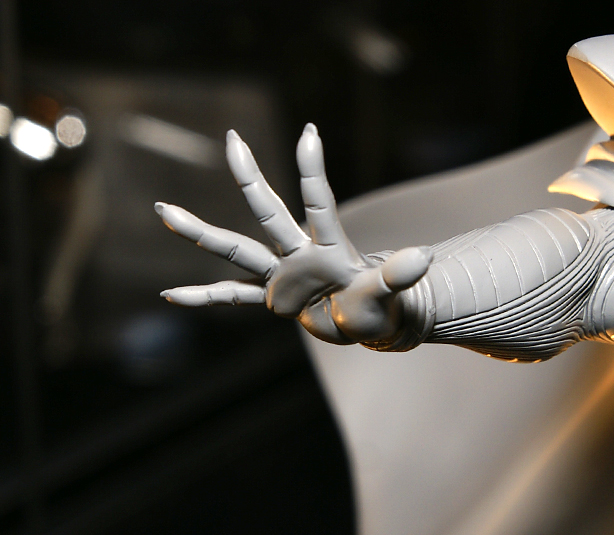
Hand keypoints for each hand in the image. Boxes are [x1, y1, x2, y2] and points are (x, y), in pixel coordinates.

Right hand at [155, 124, 431, 343]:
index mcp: (328, 248)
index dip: (313, 171)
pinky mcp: (272, 298)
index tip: (309, 132)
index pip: (319, 203)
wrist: (367, 320)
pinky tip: (171, 295)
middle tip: (233, 139)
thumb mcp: (390, 294)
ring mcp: (281, 274)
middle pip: (268, 212)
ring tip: (165, 211)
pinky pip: (232, 295)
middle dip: (251, 178)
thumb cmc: (380, 306)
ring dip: (202, 232)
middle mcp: (298, 254)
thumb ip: (399, 276)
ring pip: (236, 249)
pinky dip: (205, 296)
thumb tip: (424, 256)